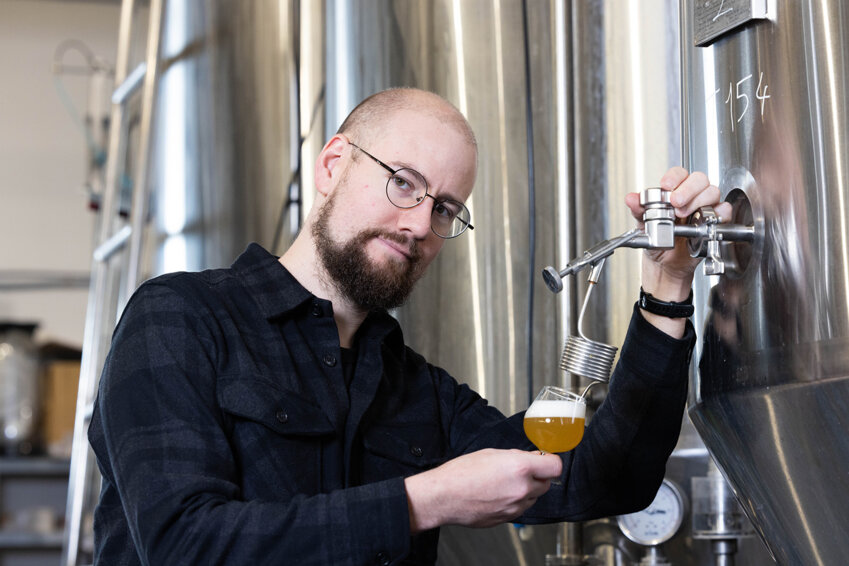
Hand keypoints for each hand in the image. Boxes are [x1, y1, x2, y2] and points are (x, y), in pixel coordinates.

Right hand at [404, 448, 561, 531]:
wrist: (444, 496)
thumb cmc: (462, 473)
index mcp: (520, 468)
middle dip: (537, 476)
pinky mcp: (508, 519)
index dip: (550, 462)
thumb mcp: (491, 453)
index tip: (544, 460)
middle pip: (547, 483)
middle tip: (521, 470)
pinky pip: (521, 508)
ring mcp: (516, 507)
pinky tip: (498, 494)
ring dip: (526, 490)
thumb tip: (531, 458)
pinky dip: (515, 501)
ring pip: (534, 497)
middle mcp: (522, 489)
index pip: (555, 466)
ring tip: (504, 482)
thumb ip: (516, 456)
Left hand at [624, 167, 731, 336]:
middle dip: (688, 189)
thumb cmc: (657, 240)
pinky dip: (717, 213)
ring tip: (683, 215)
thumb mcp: (643, 224)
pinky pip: (724, 211)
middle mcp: (692, 197)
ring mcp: (705, 208)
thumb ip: (638, 210)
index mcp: (674, 192)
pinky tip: (703, 220)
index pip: (679, 174)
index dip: (674, 177)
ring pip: (712, 192)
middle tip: (675, 202)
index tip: (666, 186)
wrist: (664, 264)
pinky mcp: (715, 222)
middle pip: (699, 180)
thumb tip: (631, 198)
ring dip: (698, 202)